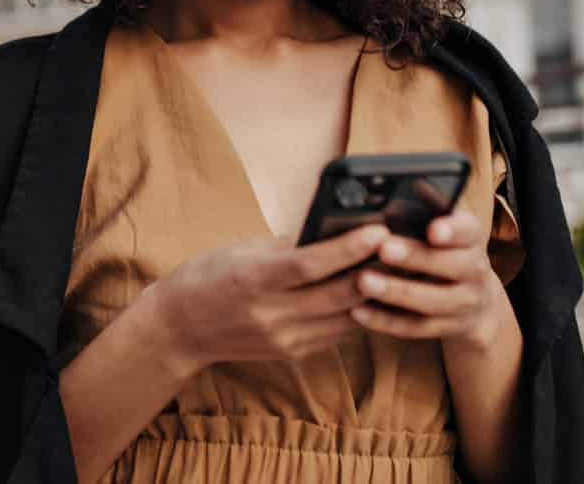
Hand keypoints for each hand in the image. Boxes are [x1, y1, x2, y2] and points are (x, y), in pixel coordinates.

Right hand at [147, 224, 388, 375]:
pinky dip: (358, 313)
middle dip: (374, 271)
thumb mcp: (242, 251)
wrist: (180, 327)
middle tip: (403, 248)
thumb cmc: (207, 276)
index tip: (377, 230)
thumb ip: (287, 246)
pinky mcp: (293, 353)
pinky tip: (374, 295)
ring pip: (345, 319)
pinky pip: (337, 333)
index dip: (348, 249)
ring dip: (375, 295)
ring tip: (398, 271)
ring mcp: (283, 338)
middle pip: (337, 295)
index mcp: (253, 279)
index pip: (310, 265)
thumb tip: (331, 233)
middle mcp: (270, 314)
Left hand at [349, 210, 509, 349]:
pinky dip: (385, 321)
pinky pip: (416, 328)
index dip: (453, 230)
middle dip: (416, 257)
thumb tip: (401, 185)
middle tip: (384, 248)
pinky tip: (357, 311)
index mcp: (471, 237)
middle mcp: (474, 270)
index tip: (433, 229)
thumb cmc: (443, 248)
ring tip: (363, 281)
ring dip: (396, 292)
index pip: (468, 230)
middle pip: (450, 266)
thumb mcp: (440, 222)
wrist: (475, 299)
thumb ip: (422, 206)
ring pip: (432, 302)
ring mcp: (464, 303)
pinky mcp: (447, 328)